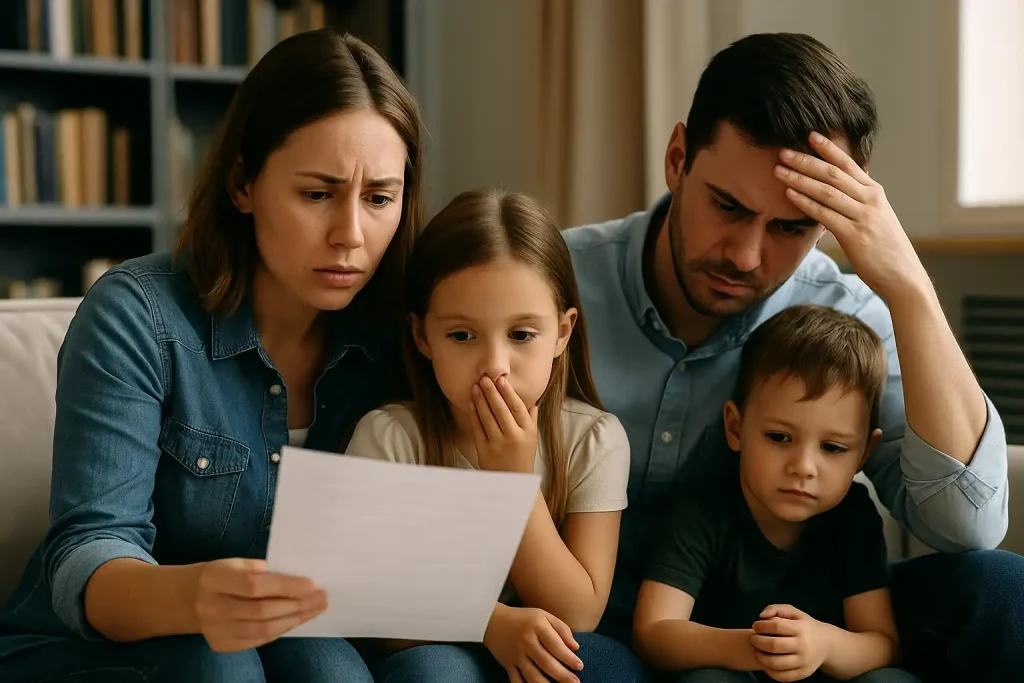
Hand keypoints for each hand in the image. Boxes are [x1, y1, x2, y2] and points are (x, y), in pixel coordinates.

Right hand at [193, 558, 326, 651]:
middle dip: (296, 605)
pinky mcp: (222, 644)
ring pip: (262, 630)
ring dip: (293, 620)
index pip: (254, 586)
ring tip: (315, 610)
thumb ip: (264, 571)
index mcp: (215, 578)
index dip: (285, 587)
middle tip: (321, 599)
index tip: (312, 584)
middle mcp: (212, 607)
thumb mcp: (237, 563)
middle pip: (261, 611)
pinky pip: (257, 641)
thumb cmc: (222, 575)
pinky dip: (280, 630)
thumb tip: (299, 580)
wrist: (188, 599)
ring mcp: (215, 630)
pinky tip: (296, 620)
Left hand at [471, 376, 538, 473]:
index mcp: (527, 432)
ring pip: (487, 417)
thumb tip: (533, 402)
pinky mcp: (484, 450)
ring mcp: (498, 444)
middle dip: (491, 392)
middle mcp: (513, 437)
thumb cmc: (523, 457)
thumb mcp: (532, 439)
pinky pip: (478, 428)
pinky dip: (474, 414)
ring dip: (480, 400)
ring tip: (476, 386)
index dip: (508, 392)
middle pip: (501, 410)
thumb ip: (532, 420)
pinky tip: (472, 402)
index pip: (517, 407)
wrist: (512, 482)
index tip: (501, 379)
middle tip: (484, 378)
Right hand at [483, 604, 583, 682]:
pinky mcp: (508, 665)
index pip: (556, 645)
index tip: (579, 666)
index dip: (569, 658)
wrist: (491, 620)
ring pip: (533, 676)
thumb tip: (575, 647)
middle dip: (563, 675)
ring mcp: (516, 655)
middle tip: (575, 682)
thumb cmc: (523, 618)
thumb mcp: (543, 615)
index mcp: (537, 627)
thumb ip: (561, 629)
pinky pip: (517, 681)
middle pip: (546, 663)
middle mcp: (526, 642)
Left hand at [750, 604, 830, 681]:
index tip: (755, 626)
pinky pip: (783, 676)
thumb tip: (761, 616)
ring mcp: (804, 662)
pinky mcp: (803, 673)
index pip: (776, 626)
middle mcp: (803, 646)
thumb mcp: (794, 612)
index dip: (761, 626)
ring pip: (776, 663)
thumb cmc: (805, 626)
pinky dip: (770, 672)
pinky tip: (765, 663)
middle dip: (757, 642)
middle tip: (753, 639)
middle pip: (774, 645)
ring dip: (760, 657)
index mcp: (800, 628)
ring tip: (757, 651)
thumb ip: (776, 609)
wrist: (827, 644)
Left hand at [774, 132, 930, 301]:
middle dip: (806, 161)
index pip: (849, 163)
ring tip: (779, 171)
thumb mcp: (875, 216)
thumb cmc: (884, 247)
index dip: (829, 148)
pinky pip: (825, 214)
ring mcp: (863, 216)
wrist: (902, 274)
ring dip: (800, 179)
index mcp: (874, 191)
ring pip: (827, 191)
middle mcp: (870, 199)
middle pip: (833, 174)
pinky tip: (790, 195)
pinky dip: (806, 202)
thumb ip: (857, 200)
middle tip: (783, 152)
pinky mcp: (854, 235)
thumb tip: (837, 188)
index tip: (811, 135)